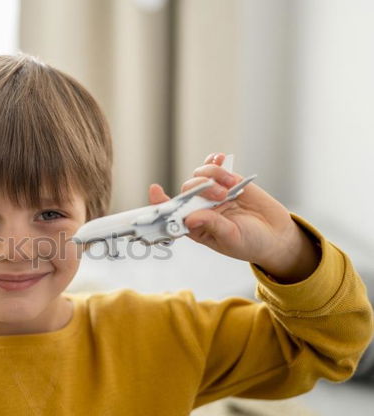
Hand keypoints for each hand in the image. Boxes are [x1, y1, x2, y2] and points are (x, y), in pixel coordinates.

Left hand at [148, 153, 319, 281]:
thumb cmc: (249, 243)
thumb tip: (189, 218)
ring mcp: (213, 193)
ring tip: (230, 187)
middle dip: (201, 189)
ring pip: (200, 176)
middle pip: (187, 190)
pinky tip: (220, 157)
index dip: (160, 201)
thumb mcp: (230, 238)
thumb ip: (211, 225)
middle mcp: (199, 208)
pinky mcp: (228, 182)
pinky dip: (215, 161)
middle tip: (221, 196)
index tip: (154, 189)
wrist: (275, 235)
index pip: (171, 213)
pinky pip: (215, 167)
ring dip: (212, 176)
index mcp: (194, 226)